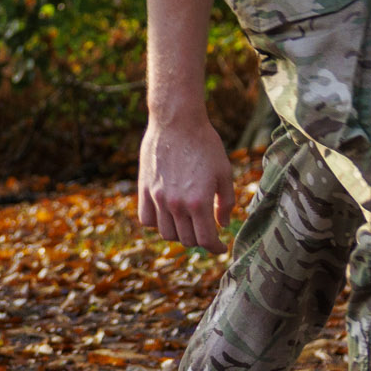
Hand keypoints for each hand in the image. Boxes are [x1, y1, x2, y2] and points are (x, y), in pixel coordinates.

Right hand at [137, 104, 234, 248]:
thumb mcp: (224, 172)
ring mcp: (157, 198)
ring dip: (179, 234)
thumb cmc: (205, 144)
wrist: (176, 122)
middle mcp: (176, 204)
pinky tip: (168, 214)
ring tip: (188, 224)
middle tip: (206, 232)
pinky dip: (158, 223)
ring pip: (166, 233)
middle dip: (200, 240)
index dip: (215, 248)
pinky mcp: (144, 189)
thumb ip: (226, 202)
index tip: (220, 247)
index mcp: (199, 201)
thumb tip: (222, 224)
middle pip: (186, 240)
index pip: (205, 240)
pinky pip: (147, 219)